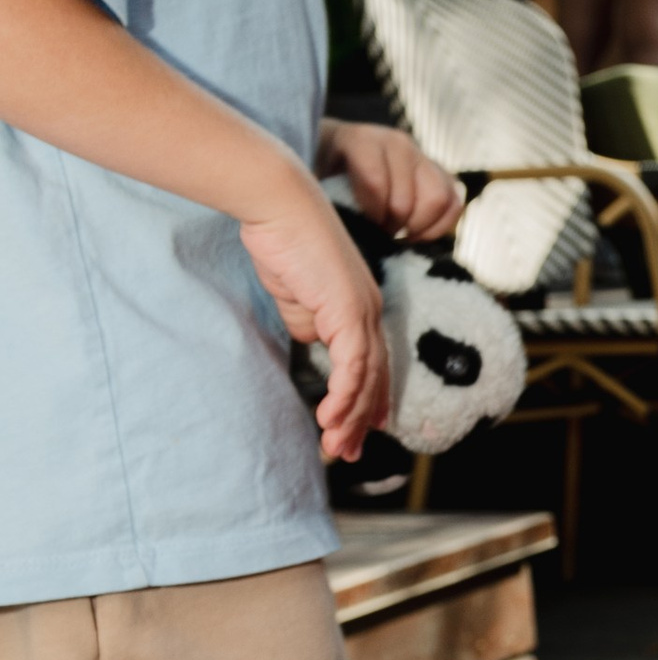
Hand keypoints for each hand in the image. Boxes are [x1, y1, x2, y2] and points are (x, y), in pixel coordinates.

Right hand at [238, 177, 389, 459]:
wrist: (280, 206)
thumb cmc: (284, 242)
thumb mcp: (296, 294)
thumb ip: (310, 322)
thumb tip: (316, 344)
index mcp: (360, 307)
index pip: (371, 363)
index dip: (367, 399)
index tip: (359, 430)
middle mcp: (370, 310)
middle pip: (374, 376)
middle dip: (362, 420)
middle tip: (349, 453)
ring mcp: (364, 310)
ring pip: (366, 377)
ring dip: (350, 416)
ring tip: (336, 447)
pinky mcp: (350, 309)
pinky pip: (353, 363)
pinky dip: (345, 395)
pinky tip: (331, 418)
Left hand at [320, 117, 462, 242]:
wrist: (332, 160)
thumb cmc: (315, 177)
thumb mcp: (308, 182)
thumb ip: (322, 200)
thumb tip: (339, 238)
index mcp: (359, 139)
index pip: (375, 181)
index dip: (370, 216)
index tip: (358, 231)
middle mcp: (395, 142)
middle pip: (408, 197)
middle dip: (392, 227)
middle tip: (376, 236)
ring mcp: (421, 156)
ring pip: (439, 199)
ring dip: (417, 227)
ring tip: (396, 236)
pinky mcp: (440, 173)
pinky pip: (455, 205)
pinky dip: (438, 227)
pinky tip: (414, 234)